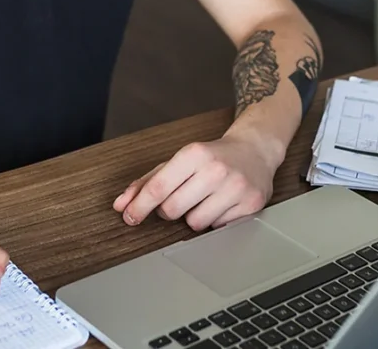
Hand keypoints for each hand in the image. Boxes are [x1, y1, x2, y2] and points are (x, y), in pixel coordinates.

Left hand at [112, 135, 277, 231]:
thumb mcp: (179, 160)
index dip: (139, 206)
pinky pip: (218, 228)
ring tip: (205, 199)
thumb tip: (121, 204)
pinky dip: (215, 220)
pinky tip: (222, 203)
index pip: (159, 188)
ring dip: (194, 216)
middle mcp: (217, 169)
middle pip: (172, 210)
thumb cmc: (212, 156)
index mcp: (195, 153)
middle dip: (169, 210)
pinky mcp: (252, 204)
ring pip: (195, 224)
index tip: (129, 216)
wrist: (255, 150)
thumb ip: (148, 181)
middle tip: (180, 199)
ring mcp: (236, 188)